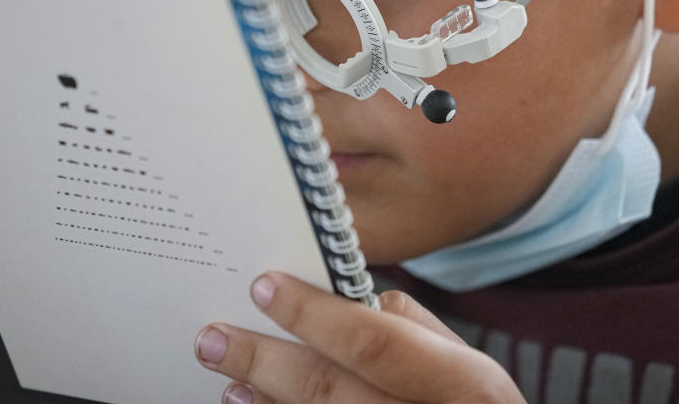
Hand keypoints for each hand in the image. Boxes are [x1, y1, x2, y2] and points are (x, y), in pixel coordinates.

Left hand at [193, 271, 524, 402]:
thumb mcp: (465, 366)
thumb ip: (411, 330)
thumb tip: (352, 299)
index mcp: (460, 383)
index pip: (371, 340)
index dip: (312, 313)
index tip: (263, 285)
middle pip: (327, 389)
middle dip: (262, 359)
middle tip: (212, 336)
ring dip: (262, 399)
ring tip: (225, 374)